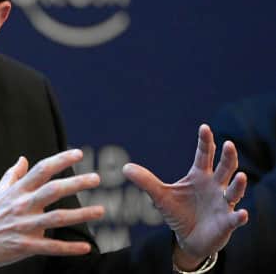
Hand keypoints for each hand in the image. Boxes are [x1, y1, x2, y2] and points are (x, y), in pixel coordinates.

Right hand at [0, 149, 103, 268]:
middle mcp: (22, 205)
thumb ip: (13, 175)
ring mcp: (24, 226)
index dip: (60, 160)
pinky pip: (51, 247)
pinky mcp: (25, 246)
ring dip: (81, 215)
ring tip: (100, 211)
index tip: (78, 154)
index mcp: (17, 191)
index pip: (41, 170)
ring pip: (57, 218)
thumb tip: (23, 159)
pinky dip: (69, 248)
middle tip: (96, 179)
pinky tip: (85, 247)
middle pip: (52, 190)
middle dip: (76, 183)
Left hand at [123, 124, 248, 269]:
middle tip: (229, 144)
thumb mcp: (160, 196)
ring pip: (234, 190)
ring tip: (241, 176)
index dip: (205, 142)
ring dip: (238, 184)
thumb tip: (124, 167)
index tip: (204, 127)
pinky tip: (241, 214)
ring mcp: (223, 203)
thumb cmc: (178, 212)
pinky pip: (235, 218)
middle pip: (225, 167)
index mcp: (200, 175)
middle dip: (228, 156)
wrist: (188, 238)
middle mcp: (215, 186)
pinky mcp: (227, 222)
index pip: (204, 155)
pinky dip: (239, 216)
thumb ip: (146, 181)